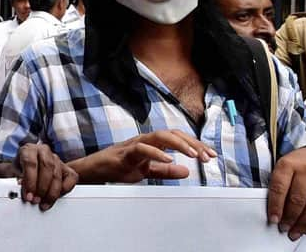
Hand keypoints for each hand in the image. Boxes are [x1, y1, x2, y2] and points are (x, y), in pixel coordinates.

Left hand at [0, 144, 76, 210]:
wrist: (24, 169)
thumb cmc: (18, 170)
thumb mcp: (12, 173)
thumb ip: (16, 179)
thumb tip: (22, 187)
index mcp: (28, 149)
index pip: (30, 163)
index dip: (30, 181)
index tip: (28, 195)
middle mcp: (43, 151)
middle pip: (46, 168)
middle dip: (41, 188)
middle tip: (36, 201)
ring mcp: (56, 158)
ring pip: (57, 175)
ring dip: (51, 193)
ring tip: (43, 204)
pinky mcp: (66, 167)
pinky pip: (70, 178)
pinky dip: (64, 189)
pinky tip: (56, 197)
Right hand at [68, 129, 216, 183]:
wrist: (94, 171)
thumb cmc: (118, 167)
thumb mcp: (147, 171)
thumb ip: (166, 170)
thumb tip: (186, 171)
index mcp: (152, 143)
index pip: (178, 138)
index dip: (196, 145)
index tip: (210, 155)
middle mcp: (145, 140)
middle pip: (172, 134)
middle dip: (192, 143)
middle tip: (206, 156)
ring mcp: (134, 144)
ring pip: (159, 136)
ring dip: (179, 144)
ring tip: (193, 155)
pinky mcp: (125, 152)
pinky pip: (142, 148)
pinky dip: (156, 152)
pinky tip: (169, 159)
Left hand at [267, 146, 305, 240]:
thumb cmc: (299, 165)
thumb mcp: (283, 168)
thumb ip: (277, 186)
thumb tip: (273, 210)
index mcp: (288, 164)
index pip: (279, 187)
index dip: (275, 206)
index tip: (273, 219)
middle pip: (297, 200)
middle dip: (289, 218)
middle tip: (284, 227)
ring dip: (302, 224)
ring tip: (294, 231)